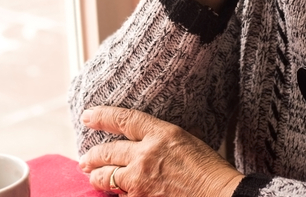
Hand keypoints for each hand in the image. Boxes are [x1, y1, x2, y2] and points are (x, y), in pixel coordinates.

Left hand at [79, 106, 242, 196]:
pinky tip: (115, 193)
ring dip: (96, 176)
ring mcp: (139, 181)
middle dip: (92, 155)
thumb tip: (142, 143)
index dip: (102, 116)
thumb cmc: (210, 171)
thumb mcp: (187, 141)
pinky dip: (116, 194)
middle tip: (85, 158)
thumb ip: (160, 140)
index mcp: (161, 134)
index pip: (123, 119)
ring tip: (92, 176)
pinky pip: (119, 196)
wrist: (220, 196)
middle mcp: (145, 155)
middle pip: (107, 151)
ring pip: (105, 176)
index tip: (87, 116)